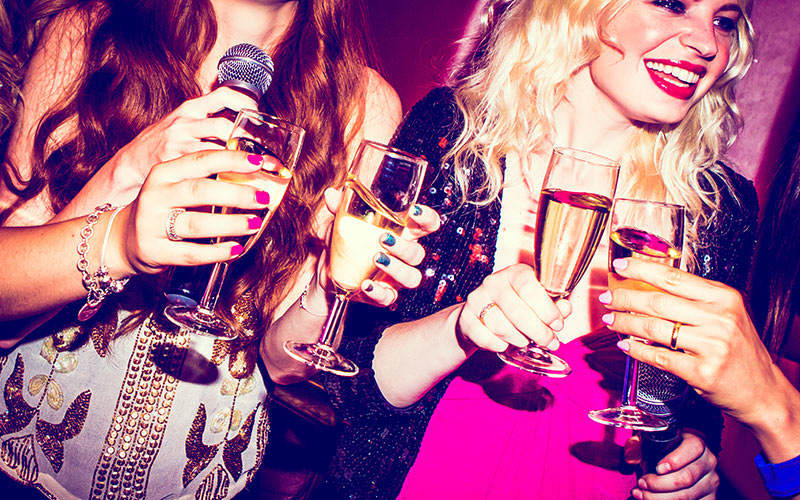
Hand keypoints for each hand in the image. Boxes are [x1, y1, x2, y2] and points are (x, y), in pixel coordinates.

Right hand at [98, 87, 258, 204]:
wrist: (132, 163)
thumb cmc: (165, 145)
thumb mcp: (185, 126)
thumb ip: (211, 124)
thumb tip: (249, 131)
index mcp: (191, 109)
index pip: (223, 95)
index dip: (246, 102)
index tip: (262, 116)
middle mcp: (185, 122)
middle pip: (224, 126)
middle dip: (250, 142)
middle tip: (269, 159)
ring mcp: (177, 143)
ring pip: (216, 152)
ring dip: (241, 165)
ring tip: (260, 174)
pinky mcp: (173, 165)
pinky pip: (204, 173)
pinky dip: (223, 181)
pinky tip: (237, 189)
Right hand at [112, 150, 278, 274]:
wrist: (124, 238)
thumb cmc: (163, 208)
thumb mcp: (176, 186)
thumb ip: (207, 179)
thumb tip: (255, 177)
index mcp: (163, 173)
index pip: (201, 161)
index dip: (231, 159)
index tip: (258, 162)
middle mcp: (155, 195)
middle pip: (200, 191)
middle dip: (236, 194)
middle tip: (262, 197)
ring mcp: (152, 224)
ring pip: (197, 223)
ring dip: (230, 224)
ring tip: (255, 223)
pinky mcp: (155, 251)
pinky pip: (191, 253)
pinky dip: (216, 252)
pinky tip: (236, 249)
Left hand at [315, 187, 440, 306]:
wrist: (328, 273)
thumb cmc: (344, 243)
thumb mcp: (341, 223)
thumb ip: (339, 208)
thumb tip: (332, 194)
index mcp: (401, 233)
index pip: (426, 225)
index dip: (428, 218)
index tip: (415, 211)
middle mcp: (403, 257)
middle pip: (418, 253)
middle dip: (404, 246)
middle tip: (384, 238)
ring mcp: (395, 278)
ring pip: (412, 277)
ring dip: (396, 268)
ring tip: (376, 258)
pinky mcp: (383, 295)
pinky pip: (389, 297)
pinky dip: (378, 292)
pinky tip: (366, 284)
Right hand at [456, 263, 570, 351]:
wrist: (481, 316)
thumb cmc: (517, 307)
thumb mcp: (538, 302)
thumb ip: (555, 305)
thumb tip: (565, 309)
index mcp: (515, 273)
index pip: (529, 287)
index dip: (546, 309)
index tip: (557, 325)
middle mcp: (493, 282)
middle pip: (517, 310)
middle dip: (538, 331)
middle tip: (549, 342)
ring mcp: (476, 299)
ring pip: (501, 326)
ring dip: (519, 339)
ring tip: (525, 341)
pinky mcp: (465, 318)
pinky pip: (485, 338)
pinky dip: (499, 346)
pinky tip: (505, 344)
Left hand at [599, 258, 780, 426]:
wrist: (762, 391)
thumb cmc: (738, 350)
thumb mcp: (725, 315)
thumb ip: (695, 300)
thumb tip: (649, 285)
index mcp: (724, 298)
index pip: (674, 277)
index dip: (641, 269)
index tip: (620, 265)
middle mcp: (720, 319)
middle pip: (658, 302)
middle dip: (625, 298)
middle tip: (607, 298)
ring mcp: (712, 346)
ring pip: (654, 329)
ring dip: (625, 323)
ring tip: (610, 320)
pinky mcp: (703, 372)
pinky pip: (659, 357)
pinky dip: (637, 350)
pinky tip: (625, 344)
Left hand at [629, 432, 718, 499]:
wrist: (683, 462)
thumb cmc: (666, 452)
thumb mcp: (657, 442)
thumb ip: (641, 446)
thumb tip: (630, 456)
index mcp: (697, 445)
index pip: (692, 450)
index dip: (674, 460)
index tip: (657, 468)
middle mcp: (708, 463)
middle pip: (686, 478)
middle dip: (659, 483)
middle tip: (641, 482)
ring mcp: (710, 483)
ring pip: (686, 496)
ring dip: (659, 497)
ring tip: (642, 494)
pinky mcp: (709, 498)